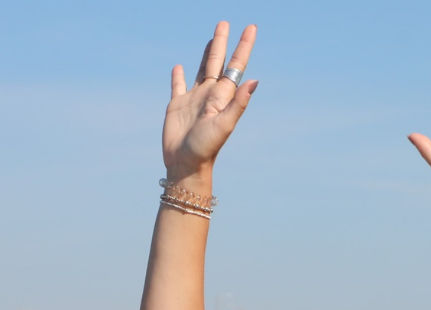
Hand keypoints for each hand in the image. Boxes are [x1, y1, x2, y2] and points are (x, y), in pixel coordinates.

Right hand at [163, 22, 257, 180]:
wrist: (186, 165)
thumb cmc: (206, 148)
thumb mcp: (224, 124)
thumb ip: (238, 103)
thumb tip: (254, 80)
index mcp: (222, 96)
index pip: (235, 66)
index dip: (243, 46)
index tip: (250, 28)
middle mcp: (210, 94)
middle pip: (217, 62)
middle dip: (222, 42)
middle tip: (225, 23)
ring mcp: (194, 99)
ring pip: (200, 69)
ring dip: (206, 53)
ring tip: (211, 39)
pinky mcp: (177, 105)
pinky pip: (178, 86)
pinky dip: (178, 76)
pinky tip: (179, 67)